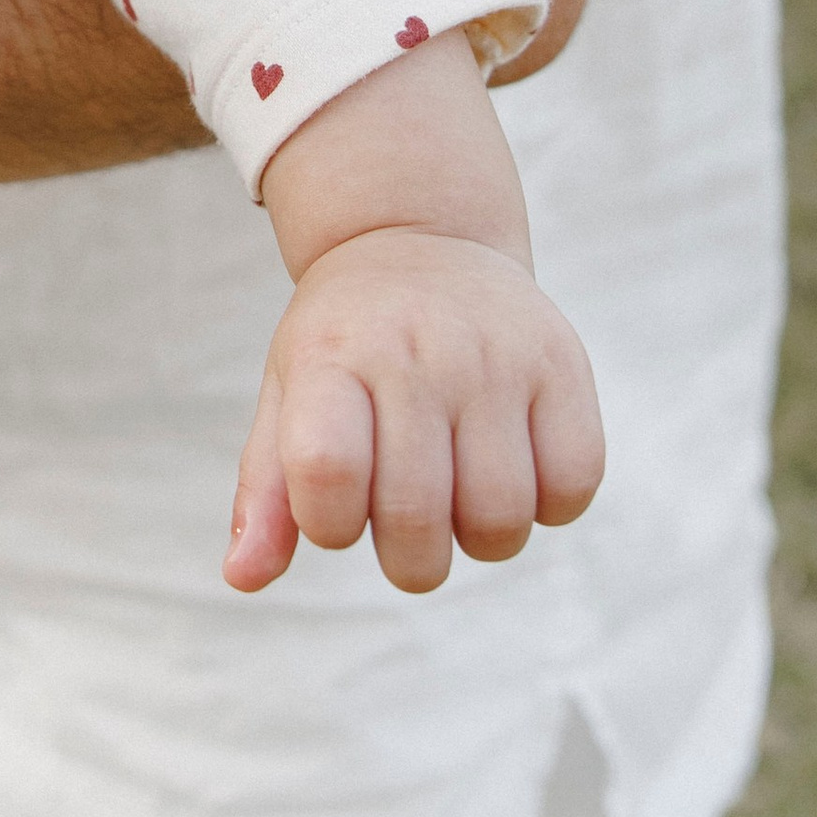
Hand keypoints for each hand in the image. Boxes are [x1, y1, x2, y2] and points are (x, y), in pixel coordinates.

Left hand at [223, 227, 603, 596]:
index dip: (329, 524)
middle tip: (404, 521)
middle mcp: (418, 349)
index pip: (326, 471)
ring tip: (460, 495)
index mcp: (332, 355)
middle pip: (416, 518)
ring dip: (480, 540)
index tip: (335, 509)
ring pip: (501, 518)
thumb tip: (243, 578)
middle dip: (407, 557)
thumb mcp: (287, 395)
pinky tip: (515, 469)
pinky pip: (573, 486)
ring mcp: (497, 354)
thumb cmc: (345, 343)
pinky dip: (547, 506)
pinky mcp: (564, 363)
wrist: (420, 238)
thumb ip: (267, 492)